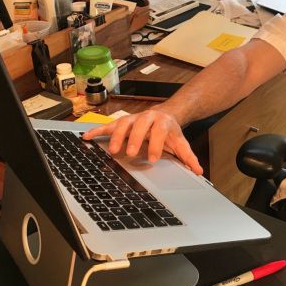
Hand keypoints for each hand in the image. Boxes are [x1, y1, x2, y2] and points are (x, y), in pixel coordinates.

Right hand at [82, 108, 202, 174]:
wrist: (165, 114)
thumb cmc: (170, 132)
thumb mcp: (180, 143)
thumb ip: (188, 157)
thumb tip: (199, 171)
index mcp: (162, 122)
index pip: (159, 131)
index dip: (156, 144)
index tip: (152, 158)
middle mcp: (146, 118)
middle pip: (139, 125)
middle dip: (134, 139)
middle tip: (130, 153)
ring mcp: (132, 119)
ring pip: (123, 124)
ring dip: (116, 136)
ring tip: (112, 150)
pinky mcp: (121, 122)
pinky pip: (108, 125)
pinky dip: (97, 130)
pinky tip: (87, 137)